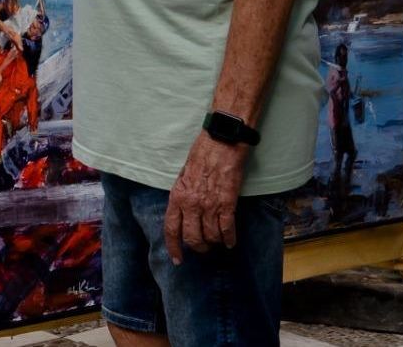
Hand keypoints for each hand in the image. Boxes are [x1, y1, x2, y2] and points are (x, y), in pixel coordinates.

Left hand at [164, 131, 249, 263]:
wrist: (221, 142)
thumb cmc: (201, 155)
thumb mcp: (183, 175)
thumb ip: (182, 196)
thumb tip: (183, 212)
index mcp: (177, 196)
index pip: (171, 229)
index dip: (173, 247)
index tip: (177, 260)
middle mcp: (191, 204)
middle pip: (192, 237)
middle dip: (199, 247)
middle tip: (204, 248)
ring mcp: (209, 205)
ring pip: (210, 236)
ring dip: (215, 242)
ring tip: (218, 241)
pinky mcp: (227, 203)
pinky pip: (227, 229)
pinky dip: (230, 238)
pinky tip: (231, 242)